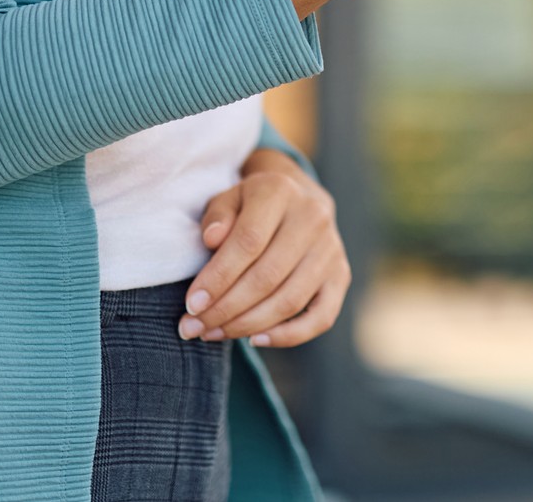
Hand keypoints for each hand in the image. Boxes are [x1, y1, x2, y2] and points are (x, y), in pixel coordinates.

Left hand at [180, 148, 349, 347]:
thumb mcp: (228, 198)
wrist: (298, 199)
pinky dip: (288, 336)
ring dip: (247, 325)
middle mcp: (313, 218)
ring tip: (213, 333)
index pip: (248, 241)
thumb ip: (217, 216)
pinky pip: (321, 317)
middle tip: (193, 327)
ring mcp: (331, 250)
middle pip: (267, 276)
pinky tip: (255, 340)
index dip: (218, 277)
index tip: (191, 304)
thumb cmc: (251, 205)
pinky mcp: (341, 276)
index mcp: (281, 191)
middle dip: (225, 309)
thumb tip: (211, 240)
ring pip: (290, 301)